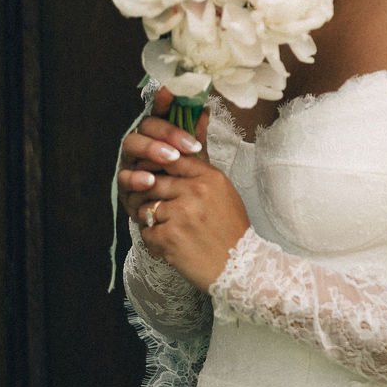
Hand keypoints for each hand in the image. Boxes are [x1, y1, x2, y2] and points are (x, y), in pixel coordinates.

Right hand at [117, 85, 208, 205]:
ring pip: (132, 146)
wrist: (181, 218)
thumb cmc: (186, 183)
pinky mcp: (124, 186)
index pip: (159, 113)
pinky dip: (137, 178)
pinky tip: (150, 180)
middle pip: (144, 127)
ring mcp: (130, 163)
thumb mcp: (195, 160)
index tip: (170, 93)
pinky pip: (125, 177)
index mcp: (159, 135)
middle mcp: (142, 144)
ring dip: (151, 149)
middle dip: (165, 132)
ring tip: (171, 158)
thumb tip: (204, 109)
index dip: (163, 101)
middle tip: (185, 142)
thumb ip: (196, 136)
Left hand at [119, 86, 250, 292]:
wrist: (242, 268)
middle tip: (159, 210)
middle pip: (152, 181)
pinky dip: (154, 242)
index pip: (170, 158)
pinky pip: (146, 232)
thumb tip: (196, 118)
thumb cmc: (230, 229)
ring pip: (145, 207)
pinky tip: (172, 248)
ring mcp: (181, 214)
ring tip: (169, 230)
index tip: (155, 176)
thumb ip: (200, 164)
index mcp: (209, 177)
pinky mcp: (169, 237)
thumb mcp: (222, 190)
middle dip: (150, 197)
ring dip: (151, 220)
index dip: (157, 166)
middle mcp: (195, 191)